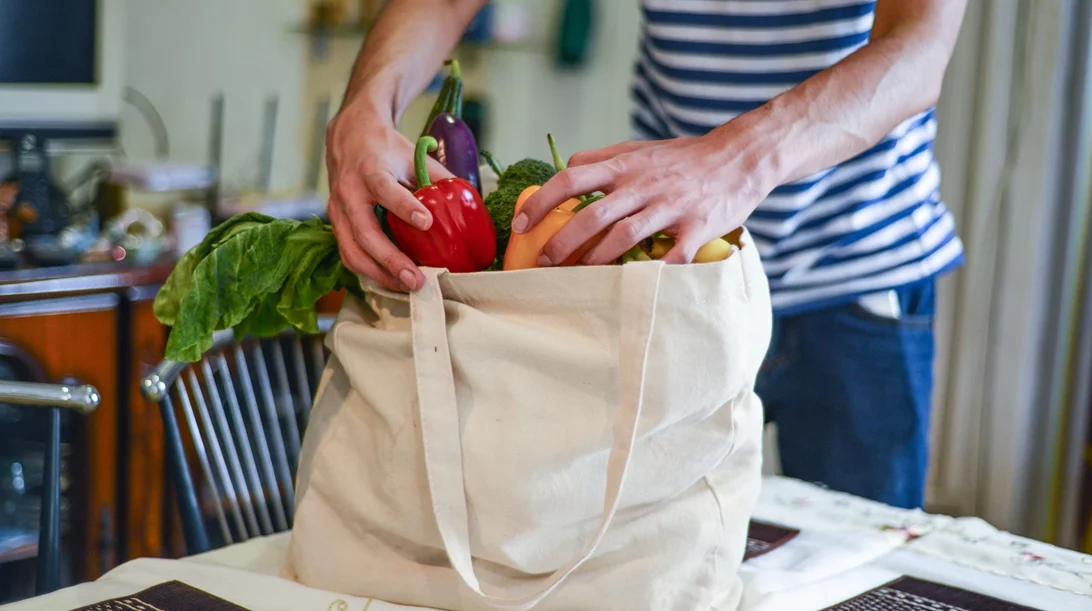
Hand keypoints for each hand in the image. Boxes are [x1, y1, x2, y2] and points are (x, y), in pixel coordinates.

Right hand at [325, 102, 452, 290]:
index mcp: (370, 170)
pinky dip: (370, 272)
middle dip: (391, 260)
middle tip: (417, 279)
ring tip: (407, 287)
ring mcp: (338, 211)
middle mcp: (349, 192)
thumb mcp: (412, 156)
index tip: (426, 223)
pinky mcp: (337, 225)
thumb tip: (466, 204)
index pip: (385, 189)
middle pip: (365, 232)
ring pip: (352, 251)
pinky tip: (392, 280)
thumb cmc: (385, 149)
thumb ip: (436, 179)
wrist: (349, 137)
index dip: (404, 207)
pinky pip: (349, 254)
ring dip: (380, 274)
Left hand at [513, 129, 777, 265]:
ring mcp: (670, 206)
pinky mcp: (697, 227)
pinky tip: (635, 286)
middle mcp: (644, 184)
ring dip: (596, 260)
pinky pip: (671, 255)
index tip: (520, 225)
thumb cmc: (684, 157)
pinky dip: (653, 272)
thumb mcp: (640, 148)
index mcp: (625, 165)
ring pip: (624, 236)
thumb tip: (565, 167)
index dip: (541, 203)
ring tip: (578, 277)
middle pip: (592, 215)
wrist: (740, 157)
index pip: (571, 179)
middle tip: (544, 263)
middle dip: (563, 243)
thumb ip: (603, 158)